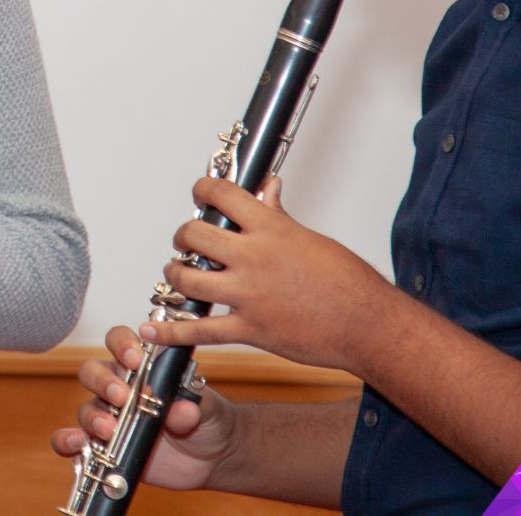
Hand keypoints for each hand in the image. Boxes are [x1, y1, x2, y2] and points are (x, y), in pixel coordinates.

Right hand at [51, 325, 241, 491]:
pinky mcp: (104, 446)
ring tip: (109, 430)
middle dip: (103, 382)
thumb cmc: (208, 420)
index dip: (122, 345)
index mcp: (141, 367)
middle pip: (93, 372)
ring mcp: (110, 417)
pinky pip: (74, 441)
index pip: (119, 342)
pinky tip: (77, 443)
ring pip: (85, 407)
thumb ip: (194, 405)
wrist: (213, 457)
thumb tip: (181, 410)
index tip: (135, 359)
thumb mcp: (207, 408)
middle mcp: (119, 388)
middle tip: (122, 397)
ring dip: (93, 416)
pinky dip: (68, 440)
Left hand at [136, 177, 394, 373]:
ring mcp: (248, 295)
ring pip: (187, 280)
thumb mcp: (311, 239)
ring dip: (175, 275)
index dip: (202, 189)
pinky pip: (199, 331)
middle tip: (186, 242)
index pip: (221, 195)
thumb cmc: (348, 282)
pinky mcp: (249, 330)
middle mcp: (254, 258)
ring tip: (177, 274)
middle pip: (193, 235)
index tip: (199, 194)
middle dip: (183, 237)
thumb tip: (268, 188)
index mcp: (271, 229)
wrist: (368, 325)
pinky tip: (152, 329)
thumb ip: (278, 216)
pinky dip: (171, 331)